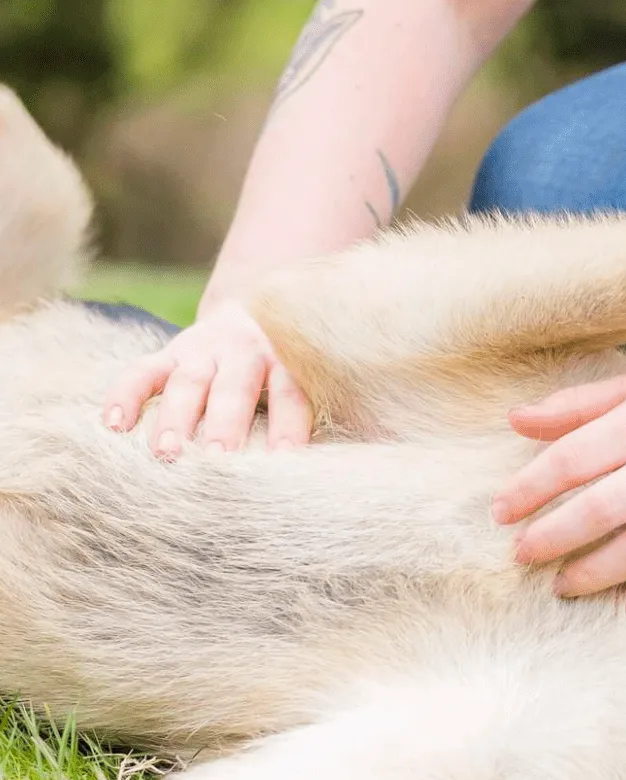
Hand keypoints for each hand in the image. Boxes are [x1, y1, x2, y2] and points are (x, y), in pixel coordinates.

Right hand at [102, 298, 312, 457]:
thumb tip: (352, 458)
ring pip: (186, 383)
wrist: (255, 314)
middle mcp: (244, 352)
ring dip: (175, 418)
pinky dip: (125, 396)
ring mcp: (202, 351)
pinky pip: (142, 372)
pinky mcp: (168, 353)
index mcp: (286, 362)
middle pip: (233, 389)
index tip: (285, 461)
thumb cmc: (287, 371)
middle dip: (224, 424)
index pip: (289, 395)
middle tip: (218, 459)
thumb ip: (315, 415)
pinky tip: (114, 426)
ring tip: (166, 454)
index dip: (288, 427)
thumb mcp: (309, 382)